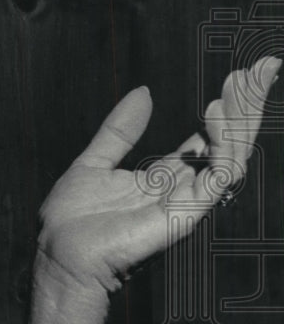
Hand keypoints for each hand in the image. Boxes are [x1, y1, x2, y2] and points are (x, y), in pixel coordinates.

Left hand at [38, 55, 279, 295]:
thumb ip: (120, 130)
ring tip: (242, 86)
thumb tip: (143, 91)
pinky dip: (223, 148)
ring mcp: (185, 202)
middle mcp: (179, 189)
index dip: (224, 110)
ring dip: (240, 121)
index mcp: (160, 177)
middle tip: (262, 70)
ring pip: (230, 157)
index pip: (205, 140)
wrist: (61, 253)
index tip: (240, 77)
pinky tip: (219, 120)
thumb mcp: (93, 161)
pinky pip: (218, 178)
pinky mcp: (185, 214)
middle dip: (244, 108)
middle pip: (225, 143)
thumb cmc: (72, 220)